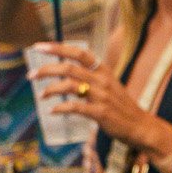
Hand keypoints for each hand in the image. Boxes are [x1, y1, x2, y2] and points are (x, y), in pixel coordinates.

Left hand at [32, 42, 164, 150]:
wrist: (139, 126)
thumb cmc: (120, 106)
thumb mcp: (108, 85)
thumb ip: (90, 76)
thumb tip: (65, 70)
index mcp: (103, 70)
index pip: (78, 52)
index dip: (57, 48)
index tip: (38, 46)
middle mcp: (102, 80)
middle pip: (69, 68)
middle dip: (46, 70)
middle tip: (31, 75)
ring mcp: (102, 96)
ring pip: (69, 85)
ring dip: (50, 89)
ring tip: (42, 96)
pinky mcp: (100, 113)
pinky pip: (75, 107)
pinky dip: (60, 108)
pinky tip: (53, 111)